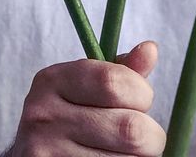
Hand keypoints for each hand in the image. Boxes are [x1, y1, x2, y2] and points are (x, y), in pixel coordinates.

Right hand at [9, 40, 165, 156]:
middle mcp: (44, 115)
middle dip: (151, 135)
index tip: (143, 101)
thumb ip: (121, 71)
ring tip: (128, 152)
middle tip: (147, 138)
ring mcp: (46, 151)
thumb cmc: (71, 118)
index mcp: (53, 80)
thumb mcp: (87, 88)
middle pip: (129, 128)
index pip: (113, 82)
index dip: (142, 93)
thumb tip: (150, 49)